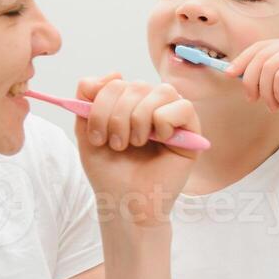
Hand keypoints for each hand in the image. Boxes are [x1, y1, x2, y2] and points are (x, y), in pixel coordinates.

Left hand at [74, 73, 199, 226]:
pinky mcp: (191, 130)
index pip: (114, 82)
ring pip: (158, 92)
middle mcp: (151, 105)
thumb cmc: (110, 173)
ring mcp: (172, 116)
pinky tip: (160, 141)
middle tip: (117, 146)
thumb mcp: (87, 133)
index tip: (97, 136)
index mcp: (127, 103)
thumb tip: (113, 74)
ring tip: (136, 144)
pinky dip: (164, 122)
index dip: (101, 105)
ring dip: (139, 120)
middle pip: (134, 85)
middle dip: (117, 117)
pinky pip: (181, 107)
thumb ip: (87, 100)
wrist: (125, 203)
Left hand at [226, 30, 278, 112]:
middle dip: (250, 81)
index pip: (260, 47)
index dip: (242, 60)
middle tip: (254, 100)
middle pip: (259, 57)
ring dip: (267, 93)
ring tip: (276, 107)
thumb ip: (277, 76)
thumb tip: (247, 80)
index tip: (230, 75)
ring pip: (267, 69)